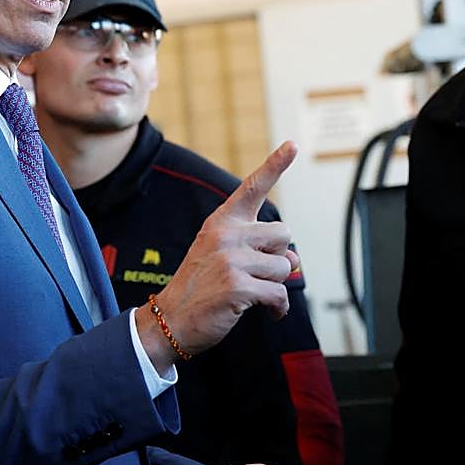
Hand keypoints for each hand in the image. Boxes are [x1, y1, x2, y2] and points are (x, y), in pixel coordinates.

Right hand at [137, 142, 298, 367]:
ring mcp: (231, 259)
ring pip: (284, 266)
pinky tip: (268, 313)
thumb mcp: (222, 256)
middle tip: (257, 274)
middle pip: (283, 234)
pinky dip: (278, 308)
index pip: (253, 187)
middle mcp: (227, 235)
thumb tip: (295, 259)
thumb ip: (257, 248)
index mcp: (222, 222)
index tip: (293, 144)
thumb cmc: (201, 287)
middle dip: (277, 257)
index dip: (275, 164)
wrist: (170, 320)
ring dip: (276, 286)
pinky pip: (279, 293)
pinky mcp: (238, 286)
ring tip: (254, 294)